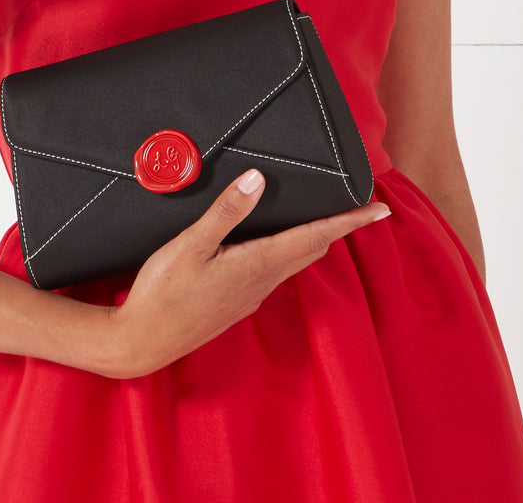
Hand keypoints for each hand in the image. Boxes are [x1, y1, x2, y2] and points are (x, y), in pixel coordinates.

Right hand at [105, 168, 390, 378]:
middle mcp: (261, 281)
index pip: (315, 236)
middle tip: (355, 206)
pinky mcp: (236, 302)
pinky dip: (287, 253)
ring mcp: (250, 295)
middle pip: (311, 248)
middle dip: (336, 227)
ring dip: (313, 240)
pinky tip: (273, 245)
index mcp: (257, 263)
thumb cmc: (162, 294)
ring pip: (294, 262)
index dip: (349, 221)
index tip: (380, 209)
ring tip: (322, 220)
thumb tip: (257, 180)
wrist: (142, 342)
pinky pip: (274, 273)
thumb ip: (226, 212)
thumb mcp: (190, 245)